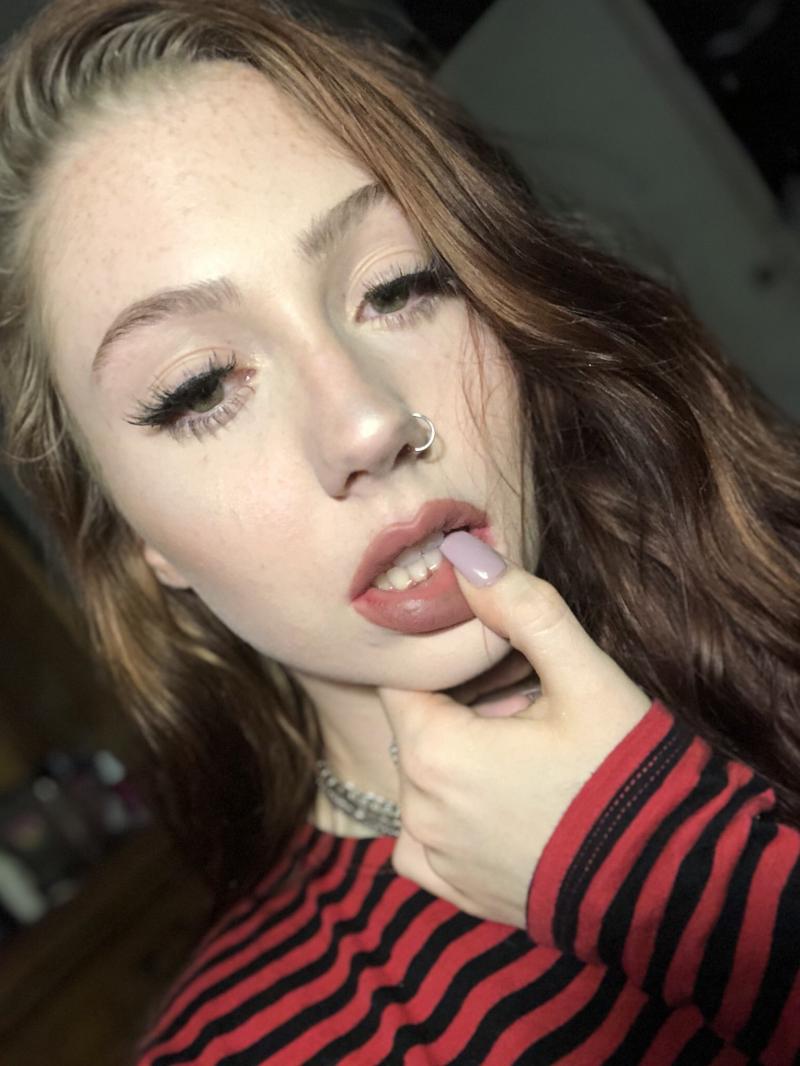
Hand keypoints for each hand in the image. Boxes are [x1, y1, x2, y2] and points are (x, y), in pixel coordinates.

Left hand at [378, 533, 651, 929]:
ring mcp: (434, 855)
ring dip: (456, 763)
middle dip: (457, 712)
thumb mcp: (585, 677)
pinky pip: (421, 841)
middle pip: (415, 729)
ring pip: (420, 781)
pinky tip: (495, 807)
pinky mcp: (454, 891)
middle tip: (524, 715)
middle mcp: (419, 807)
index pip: (402, 680)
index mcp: (435, 749)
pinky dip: (445, 818)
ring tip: (523, 762)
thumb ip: (523, 609)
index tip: (486, 666)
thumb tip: (463, 555)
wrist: (668, 881)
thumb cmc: (625, 773)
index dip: (440, 664)